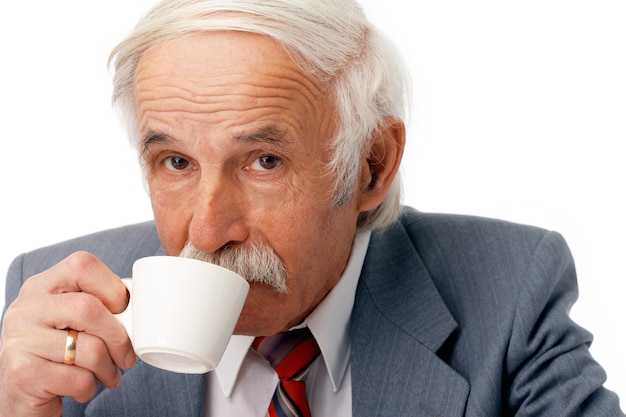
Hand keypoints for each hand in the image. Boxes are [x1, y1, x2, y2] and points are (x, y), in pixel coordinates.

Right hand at [0, 251, 135, 416]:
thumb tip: (145, 304)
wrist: (21, 392)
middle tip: (127, 357)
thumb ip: (98, 304)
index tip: (123, 310)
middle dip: (119, 338)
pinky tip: (84, 388)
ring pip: (90, 349)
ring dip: (109, 369)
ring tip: (109, 375)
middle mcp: (26, 307)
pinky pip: (78, 379)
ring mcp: (20, 340)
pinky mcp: (22, 374)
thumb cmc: (59, 350)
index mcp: (42, 286)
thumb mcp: (69, 319)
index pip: (83, 265)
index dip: (112, 287)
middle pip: (89, 309)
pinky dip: (91, 388)